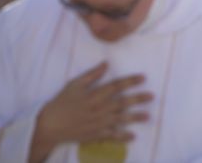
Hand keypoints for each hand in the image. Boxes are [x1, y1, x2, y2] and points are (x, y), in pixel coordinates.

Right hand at [31, 63, 150, 158]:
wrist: (49, 125)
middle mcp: (98, 109)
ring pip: (119, 119)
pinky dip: (122, 136)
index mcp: (94, 95)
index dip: (130, 81)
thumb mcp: (74, 84)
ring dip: (135, 118)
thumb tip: (106, 63)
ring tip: (147, 116)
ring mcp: (97, 123)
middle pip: (121, 103)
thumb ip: (91, 75)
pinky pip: (111, 136)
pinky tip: (133, 136)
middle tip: (152, 96)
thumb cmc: (61, 102)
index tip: (143, 78)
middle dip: (138, 99)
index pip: (116, 86)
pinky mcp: (94, 134)